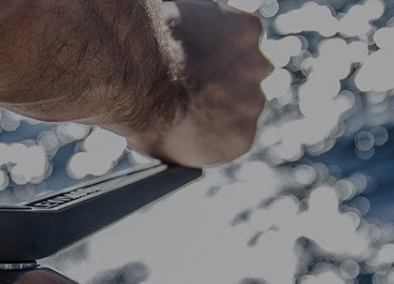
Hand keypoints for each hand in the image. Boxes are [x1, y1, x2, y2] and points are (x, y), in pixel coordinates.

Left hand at [127, 0, 271, 165]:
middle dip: (219, 83)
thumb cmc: (140, 114)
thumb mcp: (160, 147)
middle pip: (242, 90)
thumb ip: (184, 140)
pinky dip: (218, 26)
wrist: (138, 77)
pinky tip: (192, 33)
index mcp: (238, 140)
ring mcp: (254, 66)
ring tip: (186, 55)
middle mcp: (254, 106)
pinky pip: (236, 27)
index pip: (233, 124)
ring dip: (223, 55)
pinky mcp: (248, 30)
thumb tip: (174, 135)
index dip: (210, 111)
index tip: (191, 101)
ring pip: (243, 58)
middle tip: (185, 76)